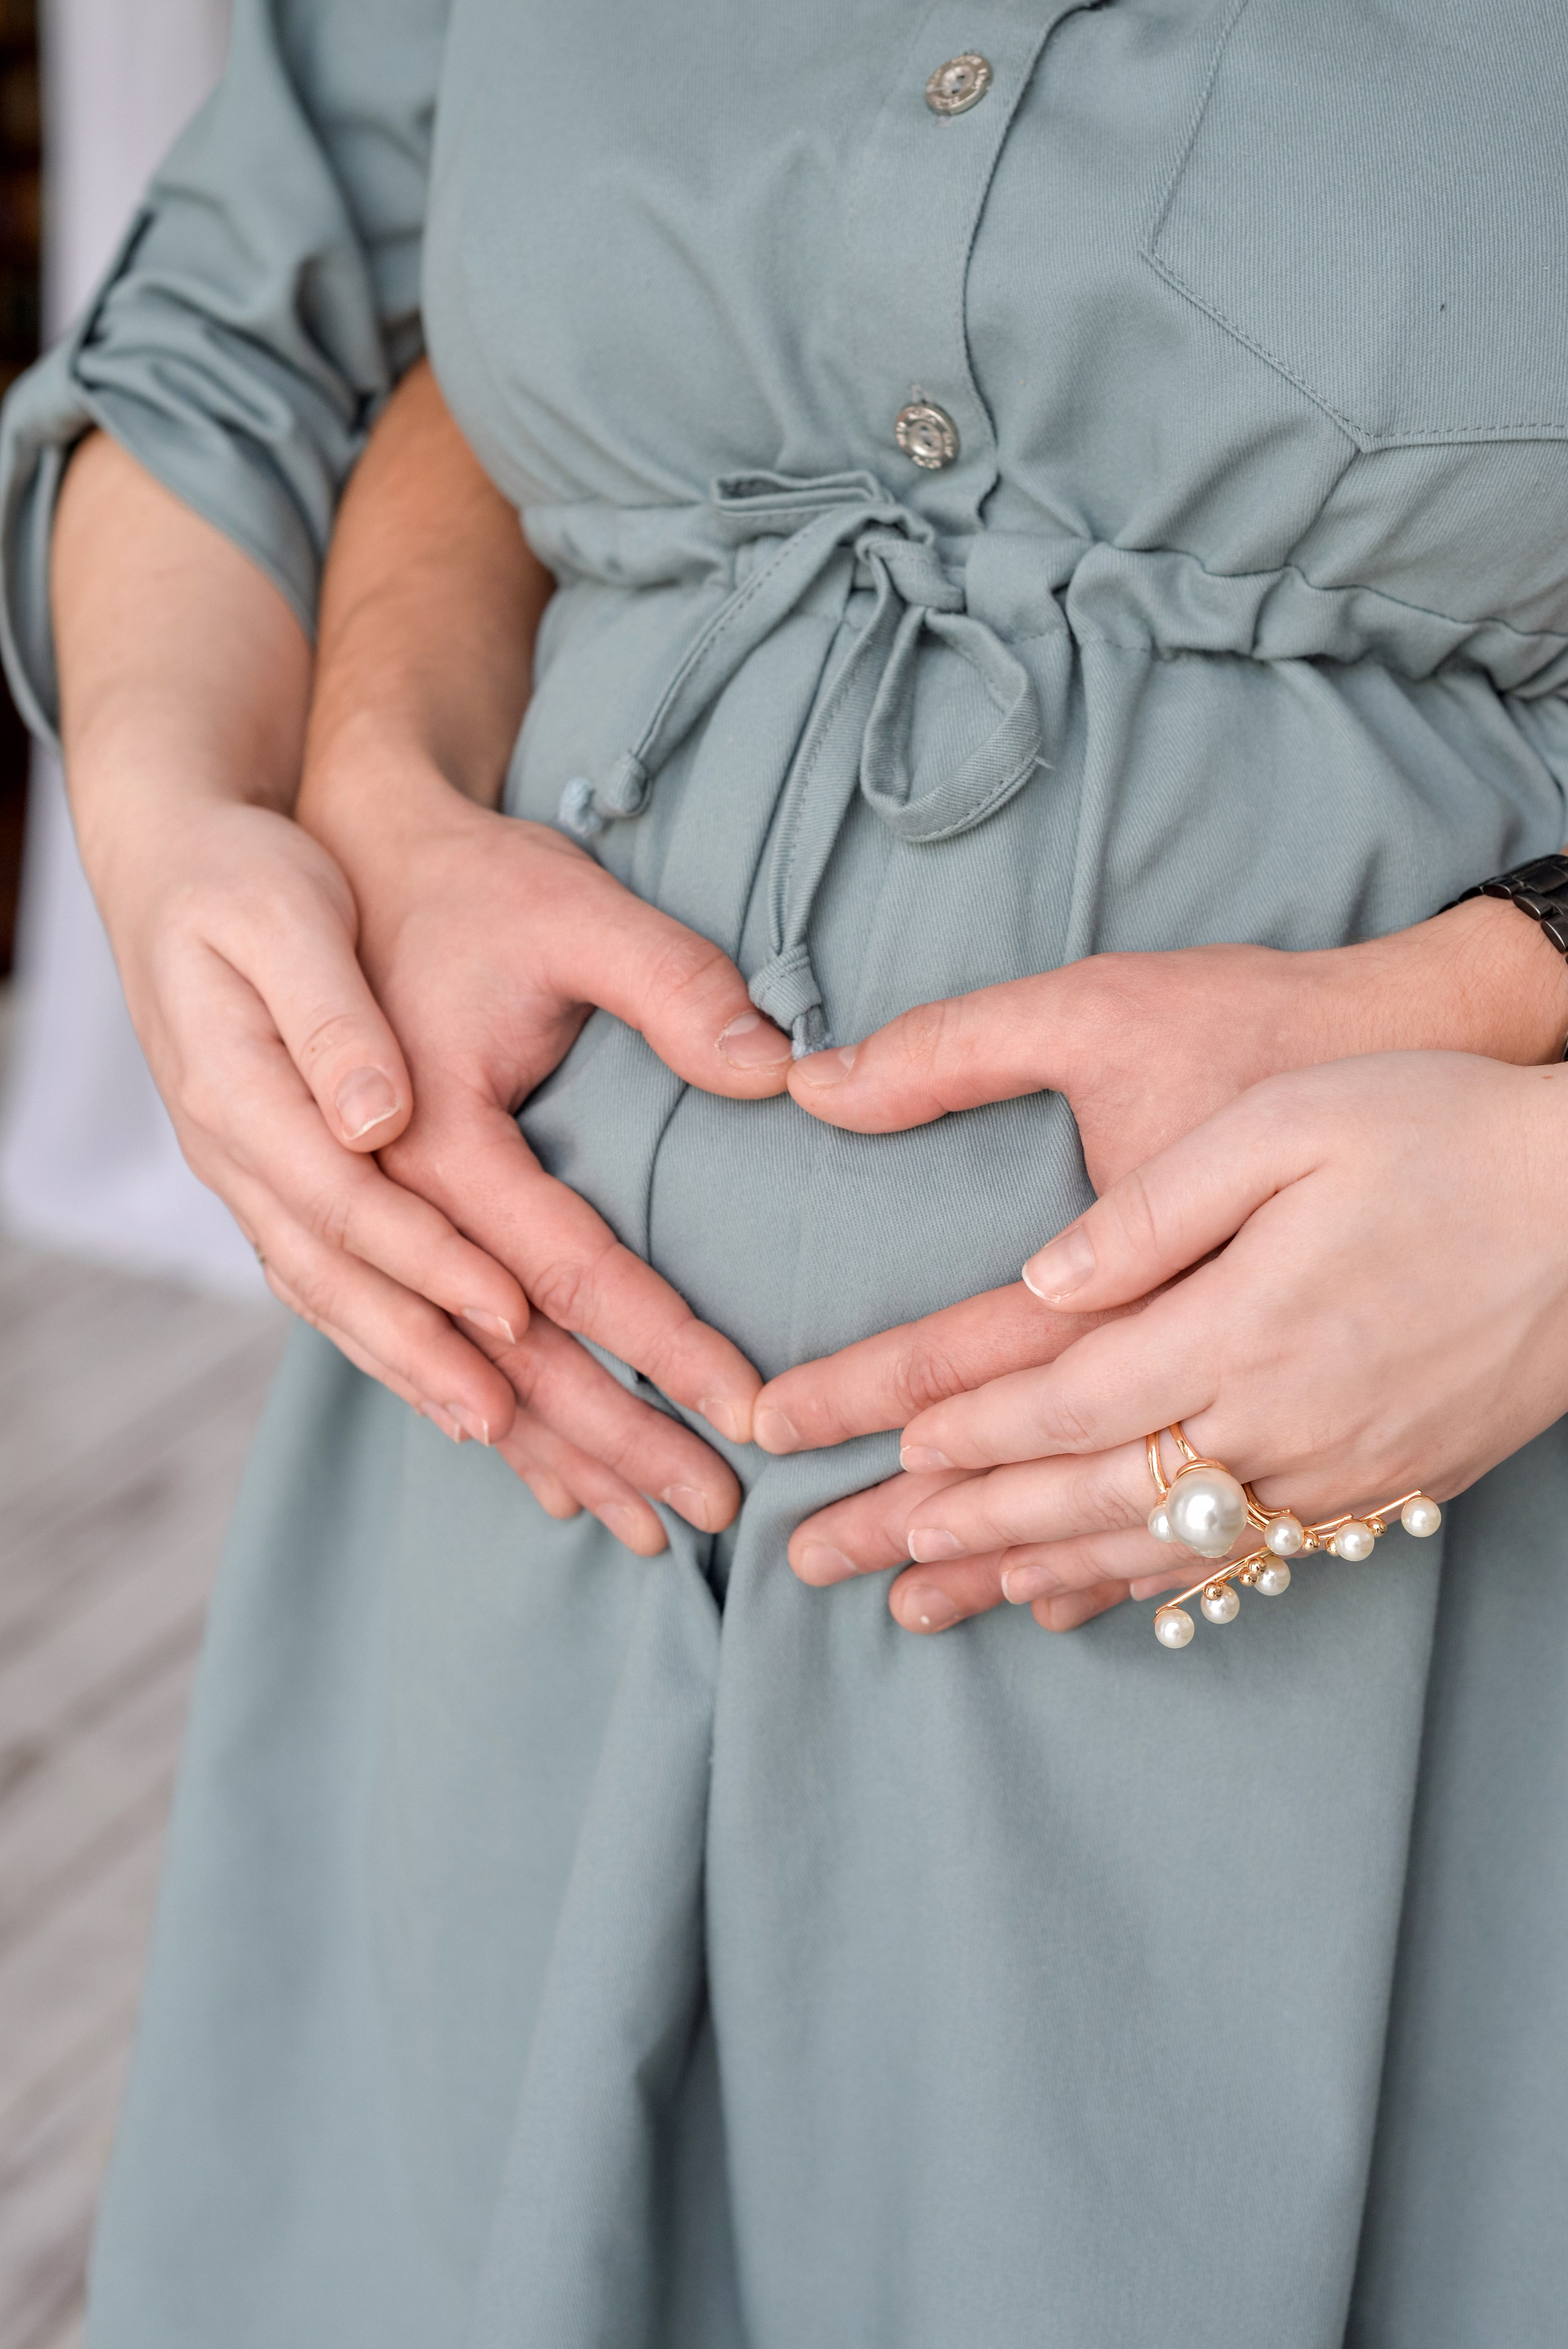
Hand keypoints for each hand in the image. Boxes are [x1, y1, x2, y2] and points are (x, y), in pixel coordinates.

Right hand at [101, 792, 539, 1445]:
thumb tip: (374, 1117)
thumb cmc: (246, 873)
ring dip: (408, 1369)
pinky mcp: (271, 1179)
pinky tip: (442, 1384)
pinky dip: (381, 1341)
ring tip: (499, 1434)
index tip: (515, 1313)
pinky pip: (324, 1282)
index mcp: (238, 1087)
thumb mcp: (283, 912)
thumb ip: (328, 1014)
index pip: (341, 1201)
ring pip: (326, 1296)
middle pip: (333, 1278)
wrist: (177, 860)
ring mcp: (246, 1176)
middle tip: (518, 1425)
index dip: (429, 1264)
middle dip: (427, 1357)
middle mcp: (232, 1152)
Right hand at [306, 749, 794, 1546]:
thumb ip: (671, 984)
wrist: (326, 861)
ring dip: (546, 1454)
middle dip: (614, 1440)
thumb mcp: (571, 909)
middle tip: (715, 1510)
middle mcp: (370, 1199)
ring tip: (640, 1527)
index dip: (660, 1344)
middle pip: (502, 1359)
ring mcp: (339, 1225)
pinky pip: (401, 1348)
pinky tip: (531, 1468)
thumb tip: (775, 1071)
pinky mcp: (341, 1226)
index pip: (562, 1272)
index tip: (746, 1408)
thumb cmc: (463, 884)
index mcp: (427, 1134)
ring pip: (446, 1374)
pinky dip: (473, 1414)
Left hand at [759, 909, 1567, 1628]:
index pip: (1059, 1397)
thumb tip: (1047, 1274)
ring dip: (1021, 1574)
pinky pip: (1236, 1562)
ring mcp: (1334, 1472)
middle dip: (945, 1527)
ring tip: (920, 1604)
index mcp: (1243, 1322)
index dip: (954, 1429)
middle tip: (835, 1555)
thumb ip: (1157, 1205)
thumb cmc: (1445, 1132)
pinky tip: (1079, 1605)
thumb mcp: (1293, 1124)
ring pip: (1148, 1547)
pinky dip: (1142, 1589)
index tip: (865, 1443)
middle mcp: (1281, 1420)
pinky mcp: (1380, 1487)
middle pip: (1080, 1493)